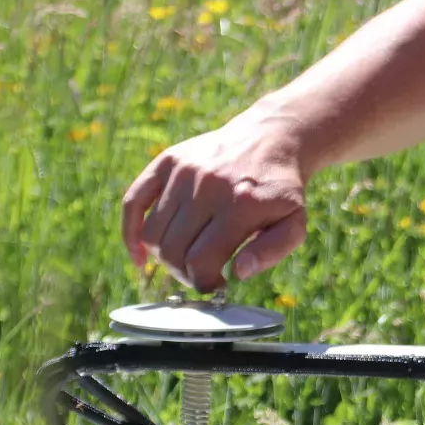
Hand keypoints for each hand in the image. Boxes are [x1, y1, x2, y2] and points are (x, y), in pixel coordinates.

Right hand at [120, 115, 309, 292]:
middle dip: (184, 273)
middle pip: (173, 250)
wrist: (272, 139)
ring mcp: (184, 171)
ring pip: (153, 233)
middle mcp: (208, 185)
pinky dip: (130, 233)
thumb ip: (273, 251)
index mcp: (241, 204)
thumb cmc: (280, 190)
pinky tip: (140, 255)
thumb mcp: (294, 223)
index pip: (201, 260)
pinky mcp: (168, 161)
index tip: (214, 285)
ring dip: (163, 257)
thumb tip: (238, 272)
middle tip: (200, 274)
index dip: (203, 282)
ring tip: (185, 258)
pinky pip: (133, 202)